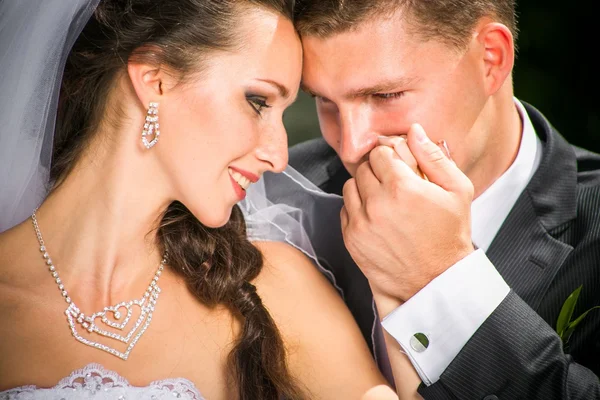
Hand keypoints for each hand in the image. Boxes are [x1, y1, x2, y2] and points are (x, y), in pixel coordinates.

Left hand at [340, 123, 474, 311]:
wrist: (434, 280)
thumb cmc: (449, 234)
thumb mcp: (457, 191)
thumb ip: (433, 157)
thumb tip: (414, 131)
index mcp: (402, 187)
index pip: (380, 152)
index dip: (391, 156)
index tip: (401, 167)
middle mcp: (376, 204)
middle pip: (363, 167)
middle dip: (378, 170)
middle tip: (395, 183)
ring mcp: (361, 223)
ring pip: (350, 186)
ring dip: (365, 187)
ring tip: (385, 200)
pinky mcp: (351, 239)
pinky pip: (345, 209)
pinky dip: (358, 208)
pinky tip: (377, 216)